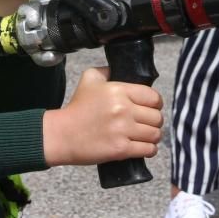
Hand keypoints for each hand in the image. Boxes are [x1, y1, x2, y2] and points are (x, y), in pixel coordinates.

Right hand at [42, 67, 163, 165]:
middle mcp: (123, 109)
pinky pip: (148, 150)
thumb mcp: (89, 79)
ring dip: (153, 136)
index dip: (156, 104)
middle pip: (157, 117)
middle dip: (154, 121)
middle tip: (147, 123)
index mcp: (119, 91)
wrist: (61, 134)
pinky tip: (143, 147)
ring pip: (155, 134)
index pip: (154, 97)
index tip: (151, 108)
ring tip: (146, 136)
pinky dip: (149, 150)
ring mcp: (123, 130)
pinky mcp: (120, 149)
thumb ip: (107, 70)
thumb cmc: (76, 108)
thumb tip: (120, 67)